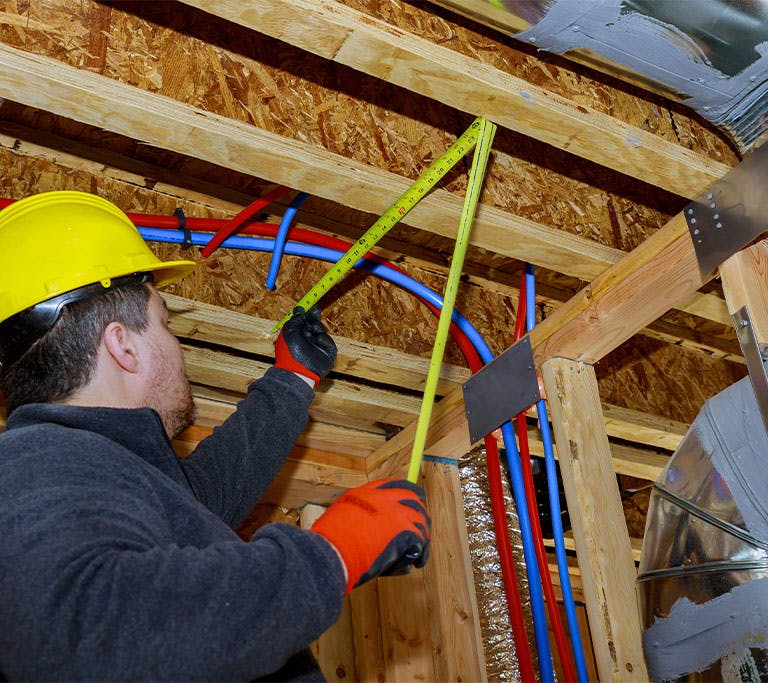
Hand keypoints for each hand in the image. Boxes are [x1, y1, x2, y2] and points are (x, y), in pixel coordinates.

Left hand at [275, 306, 336, 385]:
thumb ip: (296, 319)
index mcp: (295, 336)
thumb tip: (300, 310)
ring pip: (320, 330)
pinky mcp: (327, 352)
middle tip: (315, 309)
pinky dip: (323, 338)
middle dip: (313, 316)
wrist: (299, 369)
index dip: (304, 314)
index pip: (301, 322)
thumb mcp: (289, 330)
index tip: (306, 306)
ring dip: (316, 327)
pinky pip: (327, 340)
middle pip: (312, 324)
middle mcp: (306, 341)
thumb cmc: (290, 351)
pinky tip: (318, 340)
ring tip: (312, 330)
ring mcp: (316, 346)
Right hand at [310, 478, 430, 593]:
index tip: (414, 496)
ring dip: (422, 535)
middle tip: (423, 524)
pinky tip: (416, 561)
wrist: (332, 553)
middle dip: (420, 510)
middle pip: (411, 497)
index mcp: (365, 494)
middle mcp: (382, 499)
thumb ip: (359, 518)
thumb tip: (371, 532)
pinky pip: (420, 539)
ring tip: (418, 551)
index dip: (406, 491)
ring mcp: (395, 513)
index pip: (392, 485)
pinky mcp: (403, 530)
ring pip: (419, 519)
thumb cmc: (329, 544)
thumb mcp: (340, 519)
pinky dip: (420, 552)